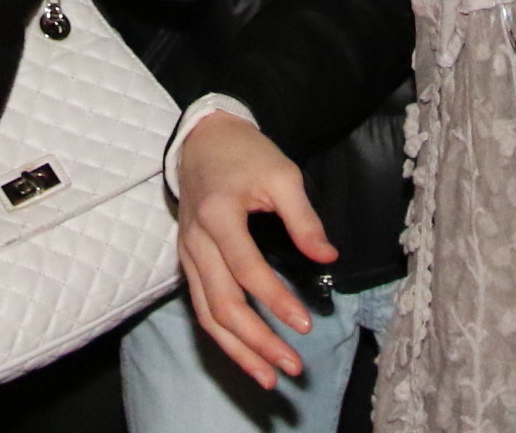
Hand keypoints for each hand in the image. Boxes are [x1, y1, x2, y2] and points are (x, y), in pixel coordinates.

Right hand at [171, 114, 333, 388]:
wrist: (202, 139)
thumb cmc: (246, 154)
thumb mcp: (283, 174)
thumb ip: (304, 219)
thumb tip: (328, 257)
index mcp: (218, 214)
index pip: (246, 269)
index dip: (275, 300)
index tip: (305, 325)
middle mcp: (196, 240)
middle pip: (222, 303)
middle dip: (257, 341)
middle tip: (291, 366)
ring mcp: (187, 254)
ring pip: (207, 314)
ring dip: (238, 350)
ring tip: (269, 376)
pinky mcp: (188, 263)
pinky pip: (203, 307)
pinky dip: (224, 336)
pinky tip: (248, 355)